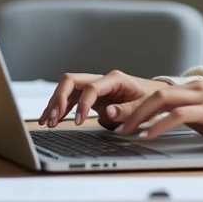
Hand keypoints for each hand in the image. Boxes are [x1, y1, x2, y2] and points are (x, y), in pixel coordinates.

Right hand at [38, 71, 167, 130]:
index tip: (77, 122)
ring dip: (55, 104)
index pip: (91, 87)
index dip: (82, 104)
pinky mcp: (91, 95)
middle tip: (53, 118)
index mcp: (115, 79)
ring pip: (67, 89)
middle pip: (71, 81)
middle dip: (59, 98)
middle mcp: (101, 79)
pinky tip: (51, 120)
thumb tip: (108, 113)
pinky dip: (60, 108)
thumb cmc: (151, 99)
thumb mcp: (144, 107)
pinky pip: (70, 98)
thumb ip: (127, 111)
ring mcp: (94, 86)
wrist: (155, 96)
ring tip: (47, 122)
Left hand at [104, 78, 202, 139]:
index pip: (157, 93)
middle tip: (118, 127)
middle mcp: (194, 88)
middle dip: (133, 110)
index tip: (120, 120)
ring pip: (163, 100)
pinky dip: (159, 125)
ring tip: (127, 132)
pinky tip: (148, 135)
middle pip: (156, 94)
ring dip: (140, 117)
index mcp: (190, 87)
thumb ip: (177, 112)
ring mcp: (202, 98)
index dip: (136, 106)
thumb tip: (151, 122)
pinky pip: (177, 115)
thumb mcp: (198, 113)